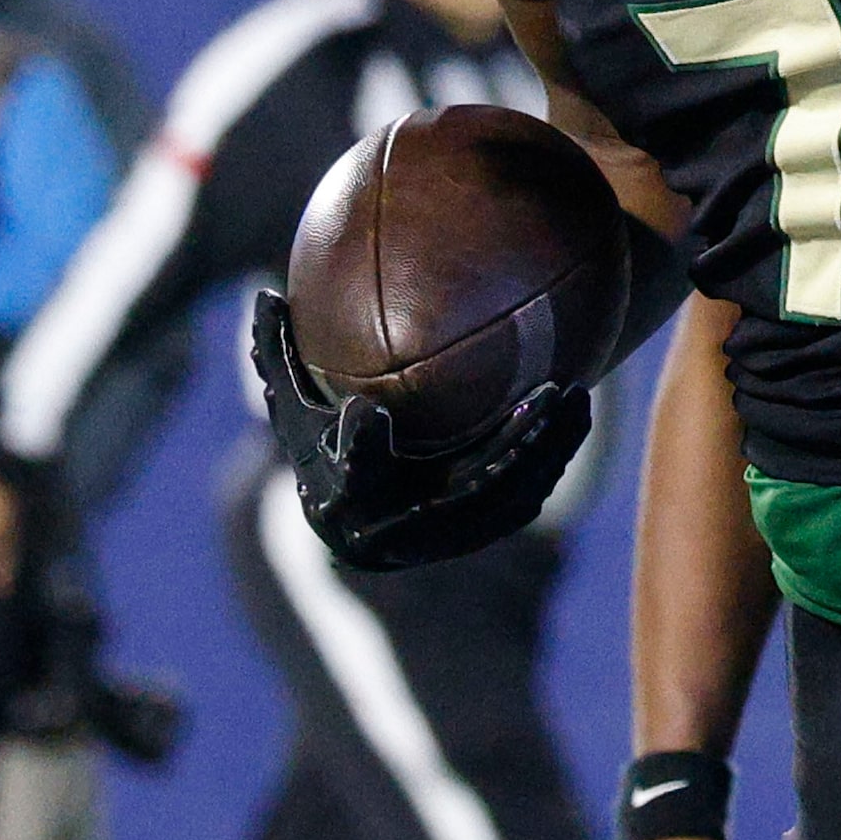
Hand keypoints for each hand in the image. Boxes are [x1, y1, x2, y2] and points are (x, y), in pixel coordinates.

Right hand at [252, 291, 590, 569]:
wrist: (359, 513)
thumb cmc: (322, 443)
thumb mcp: (294, 404)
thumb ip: (279, 358)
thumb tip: (262, 298)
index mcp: (343, 502)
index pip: (351, 477)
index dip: (360, 449)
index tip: (366, 411)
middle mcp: (396, 535)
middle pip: (463, 493)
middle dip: (510, 448)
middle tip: (547, 393)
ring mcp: (443, 542)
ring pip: (508, 500)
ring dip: (548, 450)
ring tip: (578, 396)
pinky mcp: (479, 537)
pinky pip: (524, 498)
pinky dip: (551, 458)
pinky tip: (575, 411)